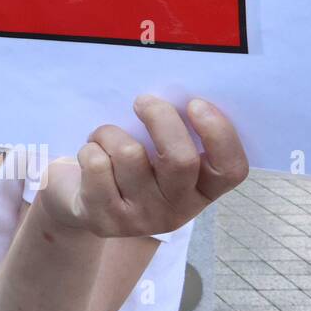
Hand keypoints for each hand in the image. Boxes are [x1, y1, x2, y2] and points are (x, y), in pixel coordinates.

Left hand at [37, 95, 248, 238]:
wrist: (80, 202)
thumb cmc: (126, 163)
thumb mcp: (156, 151)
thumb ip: (172, 131)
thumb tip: (172, 91)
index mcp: (202, 190)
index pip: (230, 169)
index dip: (219, 134)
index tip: (195, 103)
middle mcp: (178, 209)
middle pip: (180, 159)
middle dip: (160, 118)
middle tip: (143, 101)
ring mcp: (142, 219)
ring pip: (129, 154)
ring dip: (110, 132)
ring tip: (105, 137)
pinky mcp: (105, 219)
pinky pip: (97, 163)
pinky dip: (90, 147)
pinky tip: (92, 155)